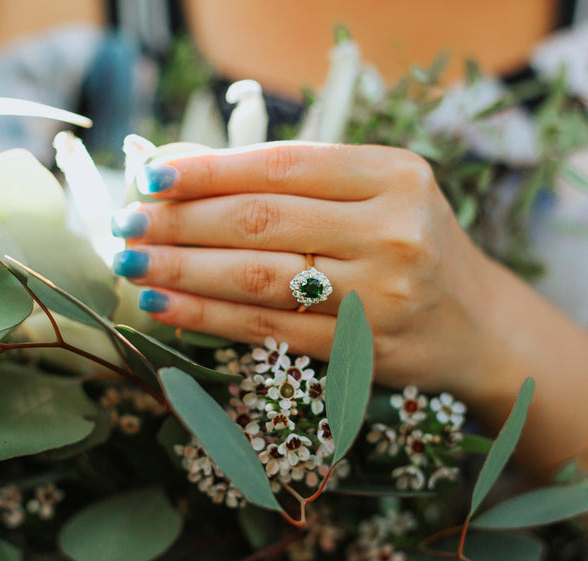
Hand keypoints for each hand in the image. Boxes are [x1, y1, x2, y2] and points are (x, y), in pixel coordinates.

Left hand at [113, 141, 587, 476]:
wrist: (477, 325)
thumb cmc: (414, 247)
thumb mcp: (376, 196)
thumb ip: (296, 181)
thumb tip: (186, 173)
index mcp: (395, 176)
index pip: (284, 165)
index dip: (210, 170)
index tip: (152, 177)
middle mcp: (394, 231)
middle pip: (263, 221)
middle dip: (182, 224)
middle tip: (128, 226)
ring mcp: (382, 295)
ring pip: (260, 278)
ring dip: (184, 272)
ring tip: (133, 266)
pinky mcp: (364, 349)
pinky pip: (271, 330)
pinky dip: (210, 318)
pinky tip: (167, 308)